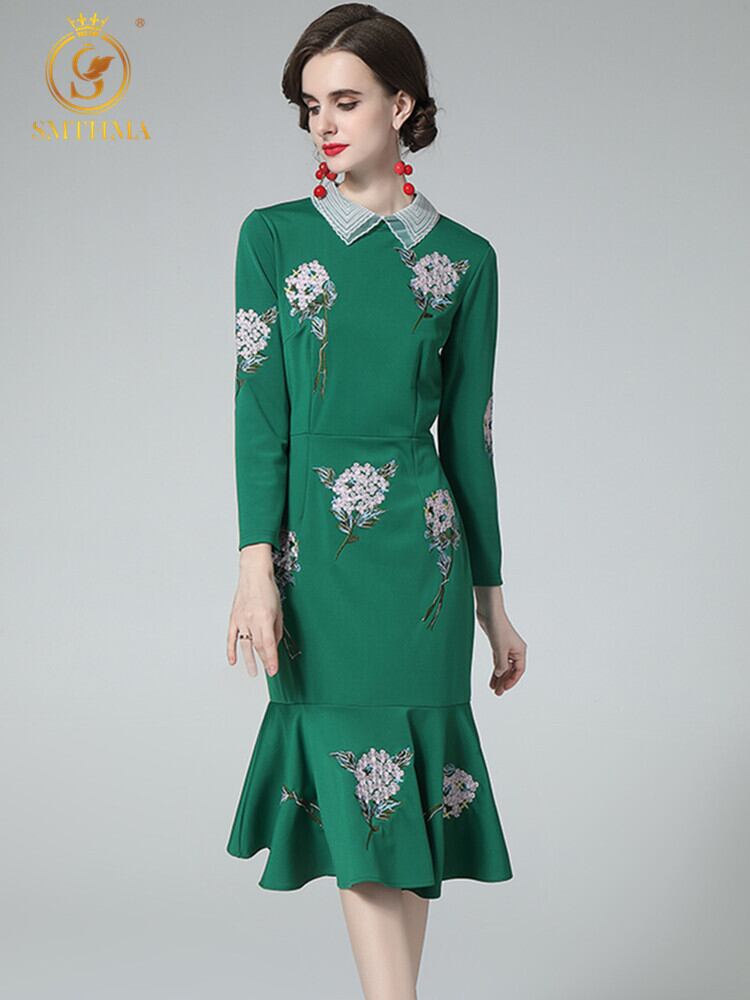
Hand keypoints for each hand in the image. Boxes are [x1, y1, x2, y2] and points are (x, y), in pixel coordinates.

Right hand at [226, 544, 282, 676]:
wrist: (253, 574)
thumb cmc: (267, 589)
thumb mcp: (279, 610)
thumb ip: (276, 630)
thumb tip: (274, 644)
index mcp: (265, 618)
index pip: (268, 644)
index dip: (271, 659)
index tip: (273, 670)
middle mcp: (252, 620)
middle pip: (257, 646)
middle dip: (263, 661)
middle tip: (267, 672)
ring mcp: (241, 620)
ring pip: (245, 645)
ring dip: (249, 660)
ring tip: (253, 672)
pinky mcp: (233, 618)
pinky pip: (231, 637)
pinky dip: (231, 650)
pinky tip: (233, 660)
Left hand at [474, 586, 526, 696]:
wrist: (489, 612)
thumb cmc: (498, 627)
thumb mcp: (499, 649)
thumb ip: (501, 664)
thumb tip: (500, 674)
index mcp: (520, 651)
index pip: (519, 671)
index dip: (512, 681)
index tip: (504, 689)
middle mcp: (515, 650)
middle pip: (512, 670)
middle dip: (505, 682)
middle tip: (498, 693)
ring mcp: (506, 647)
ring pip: (504, 666)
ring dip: (499, 677)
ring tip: (494, 689)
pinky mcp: (497, 645)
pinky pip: (498, 661)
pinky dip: (495, 669)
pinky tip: (492, 678)